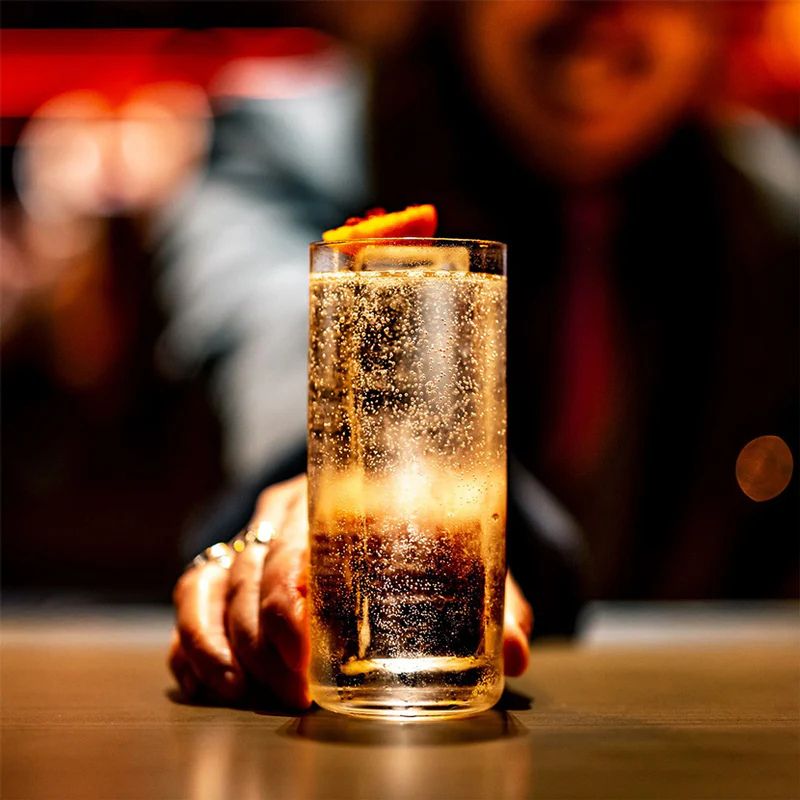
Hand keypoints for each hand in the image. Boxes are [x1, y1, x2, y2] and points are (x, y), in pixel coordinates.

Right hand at [169, 474, 533, 706]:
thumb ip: (495, 598)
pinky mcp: (232, 558)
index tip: (305, 659)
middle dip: (259, 643)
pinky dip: (190, 636)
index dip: (285, 604)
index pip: (293, 545)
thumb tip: (513, 653)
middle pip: (248, 574)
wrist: (393, 490)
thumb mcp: (465, 556)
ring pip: (209, 582)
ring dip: (216, 644)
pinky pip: (193, 592)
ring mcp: (253, 533)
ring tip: (242, 694)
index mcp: (336, 498)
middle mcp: (285, 512)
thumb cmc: (428, 527)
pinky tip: (209, 677)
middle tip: (291, 696)